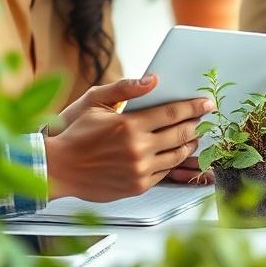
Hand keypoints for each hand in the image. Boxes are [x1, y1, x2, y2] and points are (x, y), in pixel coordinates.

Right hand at [45, 78, 213, 201]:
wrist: (59, 168)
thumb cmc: (75, 133)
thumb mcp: (95, 101)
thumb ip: (126, 88)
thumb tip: (153, 80)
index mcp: (129, 125)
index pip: (172, 113)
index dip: (193, 107)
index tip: (206, 103)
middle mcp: (138, 149)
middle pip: (180, 134)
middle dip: (196, 124)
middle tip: (205, 118)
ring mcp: (139, 170)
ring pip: (176, 156)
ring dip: (189, 144)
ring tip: (194, 136)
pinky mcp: (137, 186)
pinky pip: (164, 173)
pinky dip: (174, 162)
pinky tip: (176, 154)